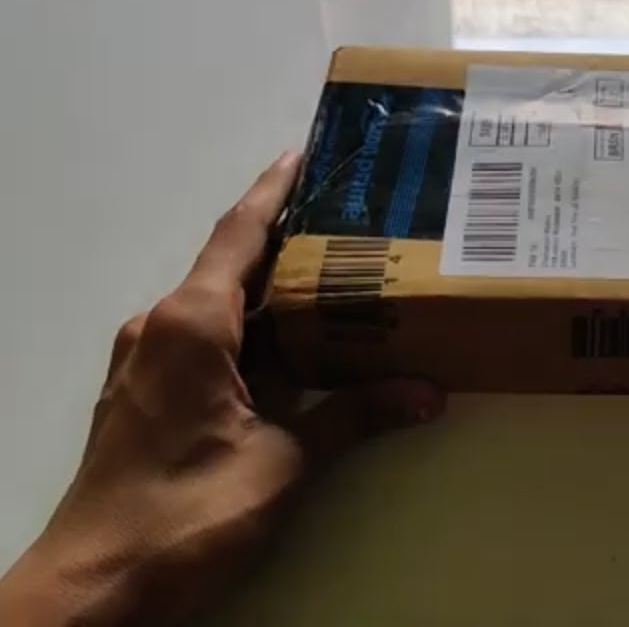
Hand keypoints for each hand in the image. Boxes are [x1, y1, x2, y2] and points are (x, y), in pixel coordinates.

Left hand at [0, 153, 443, 625]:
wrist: (96, 585)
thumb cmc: (186, 512)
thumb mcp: (283, 462)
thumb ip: (354, 417)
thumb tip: (427, 393)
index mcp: (191, 323)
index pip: (240, 234)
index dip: (276, 190)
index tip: (309, 152)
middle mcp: (160, 327)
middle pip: (234, 268)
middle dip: (293, 247)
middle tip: (358, 226)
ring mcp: (145, 362)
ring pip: (220, 309)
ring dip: (275, 298)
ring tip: (342, 286)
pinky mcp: (145, 397)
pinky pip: (205, 344)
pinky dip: (253, 337)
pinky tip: (300, 354)